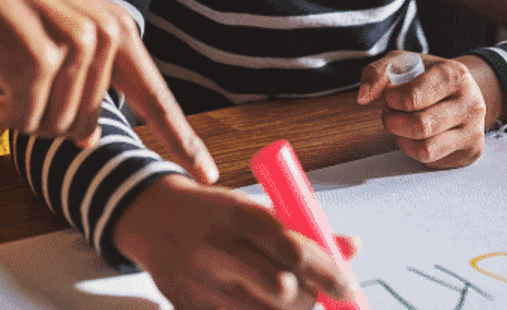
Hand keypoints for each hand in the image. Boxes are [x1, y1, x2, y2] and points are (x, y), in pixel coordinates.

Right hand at [0, 0, 215, 192]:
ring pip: (57, 126)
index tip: (206, 173)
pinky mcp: (39, 60)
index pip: (154, 94)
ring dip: (21, 116)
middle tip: (14, 88)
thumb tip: (88, 140)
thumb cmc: (0, 6)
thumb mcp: (55, 36)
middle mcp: (105, 34)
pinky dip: (1, 115)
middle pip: (87, 122)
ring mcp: (75, 45)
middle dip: (47, 119)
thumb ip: (83, 81)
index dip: (181, 138)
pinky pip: (26, 119)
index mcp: (116, 28)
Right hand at [113, 176, 361, 309]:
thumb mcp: (257, 207)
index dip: (329, 272)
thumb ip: (305, 229)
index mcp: (237, 215)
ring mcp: (199, 284)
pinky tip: (259, 301)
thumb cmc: (215, 213)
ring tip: (290, 295)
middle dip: (311, 296)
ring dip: (289, 309)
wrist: (153, 219)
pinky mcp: (187, 308)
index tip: (349, 286)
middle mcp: (216, 250)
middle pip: (282, 290)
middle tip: (321, 292)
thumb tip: (353, 247)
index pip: (293, 249)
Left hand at [358, 52, 487, 167]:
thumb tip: (363, 97)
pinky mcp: (472, 150)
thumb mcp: (403, 63)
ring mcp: (473, 128)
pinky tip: (416, 137)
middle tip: (390, 113)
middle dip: (393, 122)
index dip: (391, 100)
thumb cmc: (429, 77)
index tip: (389, 96)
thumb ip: (377, 72)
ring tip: (402, 125)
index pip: (412, 97)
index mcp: (454, 74)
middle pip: (419, 126)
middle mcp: (470, 102)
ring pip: (426, 148)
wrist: (462, 90)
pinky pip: (433, 160)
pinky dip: (415, 150)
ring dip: (402, 139)